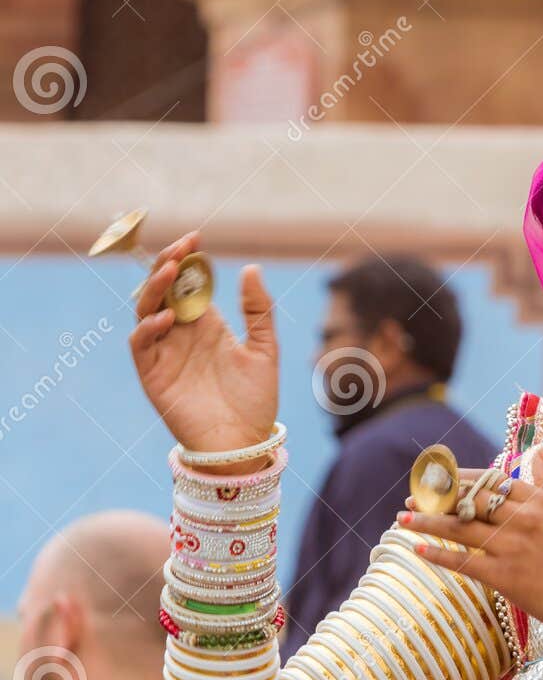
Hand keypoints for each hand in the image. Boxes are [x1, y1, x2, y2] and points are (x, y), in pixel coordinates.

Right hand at [127, 231, 278, 469]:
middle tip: (182, 246)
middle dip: (169, 264)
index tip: (197, 237)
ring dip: (155, 288)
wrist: (244, 443)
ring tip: (172, 271)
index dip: (189, 259)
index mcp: (207, 324)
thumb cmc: (257, 400)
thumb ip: (258, 311)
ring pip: (147, 308)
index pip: (190, 282)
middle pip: (164, 289)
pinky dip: (150, 326)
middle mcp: (182, 332)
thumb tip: (250, 268)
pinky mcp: (152, 373)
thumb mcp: (265, 349)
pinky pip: (141, 343)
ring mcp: (165, 351)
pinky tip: (169, 317)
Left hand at [401, 453, 542, 644]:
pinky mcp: (506, 576)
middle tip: (415, 494)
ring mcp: (513, 547)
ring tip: (402, 516)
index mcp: (542, 500)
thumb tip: (540, 454)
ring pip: (460, 528)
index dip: (464, 478)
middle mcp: (524, 518)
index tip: (444, 477)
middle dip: (439, 495)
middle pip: (471, 500)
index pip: (494, 480)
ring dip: (427, 521)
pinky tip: (416, 550)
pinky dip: (437, 555)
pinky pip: (463, 562)